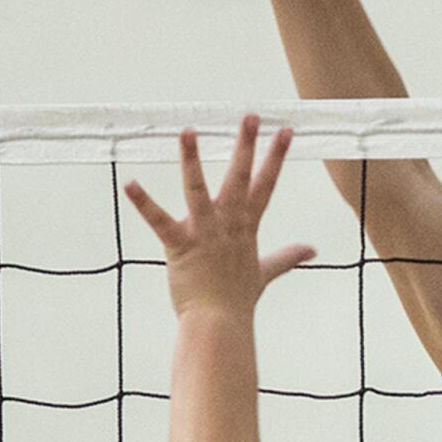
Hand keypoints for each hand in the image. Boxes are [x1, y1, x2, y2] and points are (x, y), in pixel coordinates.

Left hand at [124, 114, 315, 319]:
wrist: (221, 325)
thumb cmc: (238, 300)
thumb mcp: (265, 274)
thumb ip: (287, 258)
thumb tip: (311, 251)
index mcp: (246, 228)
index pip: (265, 185)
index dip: (276, 157)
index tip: (285, 131)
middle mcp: (228, 225)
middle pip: (239, 179)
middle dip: (245, 146)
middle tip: (250, 116)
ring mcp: (205, 234)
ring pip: (198, 191)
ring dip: (191, 161)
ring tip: (188, 131)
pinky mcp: (180, 245)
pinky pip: (160, 221)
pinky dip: (144, 203)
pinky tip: (130, 183)